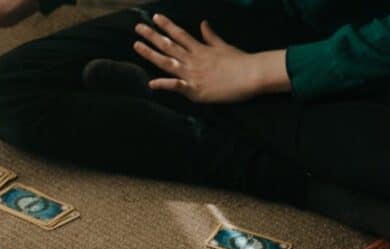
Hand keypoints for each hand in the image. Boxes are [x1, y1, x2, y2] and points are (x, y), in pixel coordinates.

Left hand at [135, 15, 290, 102]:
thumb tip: (203, 23)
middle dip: (152, 36)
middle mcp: (193, 60)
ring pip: (168, 62)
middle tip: (138, 27)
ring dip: (151, 54)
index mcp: (200, 49)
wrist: (253, 75)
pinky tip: (151, 83)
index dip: (166, 26)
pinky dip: (164, 85)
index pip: (180, 34)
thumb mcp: (224, 46)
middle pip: (169, 46)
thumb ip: (210, 36)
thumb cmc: (241, 62)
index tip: (155, 17)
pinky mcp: (195, 90)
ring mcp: (192, 74)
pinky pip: (177, 86)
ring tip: (137, 45)